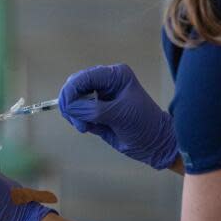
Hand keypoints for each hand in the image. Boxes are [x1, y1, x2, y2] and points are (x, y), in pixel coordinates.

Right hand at [58, 64, 177, 169]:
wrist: (154, 144)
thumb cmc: (143, 125)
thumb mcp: (119, 115)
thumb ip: (93, 110)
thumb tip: (68, 107)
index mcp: (114, 76)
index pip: (85, 77)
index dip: (71, 90)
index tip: (67, 108)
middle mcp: (105, 82)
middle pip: (75, 86)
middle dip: (73, 104)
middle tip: (79, 123)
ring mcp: (99, 96)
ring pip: (73, 100)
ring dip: (75, 115)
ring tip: (86, 128)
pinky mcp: (95, 110)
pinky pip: (77, 112)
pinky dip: (78, 120)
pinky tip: (89, 128)